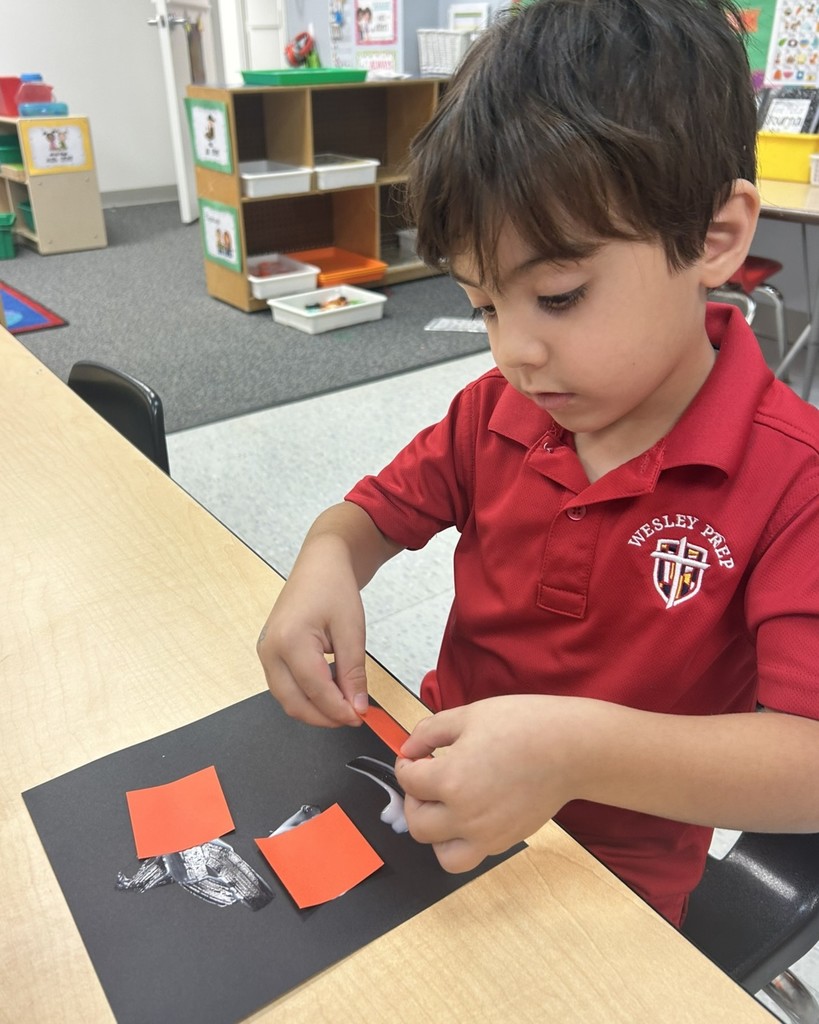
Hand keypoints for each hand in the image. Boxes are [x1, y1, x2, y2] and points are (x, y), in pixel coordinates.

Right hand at [257, 550, 368, 728]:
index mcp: (290, 640)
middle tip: (353, 716)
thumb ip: (353, 673)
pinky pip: (286, 687)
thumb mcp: (352, 631)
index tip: (360, 718)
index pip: (315, 690)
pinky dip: (307, 696)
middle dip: (325, 717)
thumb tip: (357, 707)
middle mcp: (270, 649)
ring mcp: (266, 653)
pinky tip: (330, 691)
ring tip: (345, 703)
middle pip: (294, 703)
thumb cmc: (333, 588)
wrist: (319, 565)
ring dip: (315, 709)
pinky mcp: (269, 654)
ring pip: (288, 699)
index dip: (339, 710)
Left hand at [395, 695, 579, 871]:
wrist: (571, 747)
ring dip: (435, 833)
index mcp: (451, 780)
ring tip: (444, 808)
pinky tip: (470, 815)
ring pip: (442, 853)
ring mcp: (487, 834)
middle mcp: (465, 815)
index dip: (406, 764)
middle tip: (426, 781)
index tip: (415, 757)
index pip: (408, 782)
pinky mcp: (506, 840)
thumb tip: (409, 748)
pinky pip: (471, 855)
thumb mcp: (468, 715)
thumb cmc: (523, 725)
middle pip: (417, 824)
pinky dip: (462, 841)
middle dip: (414, 799)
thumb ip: (429, 732)